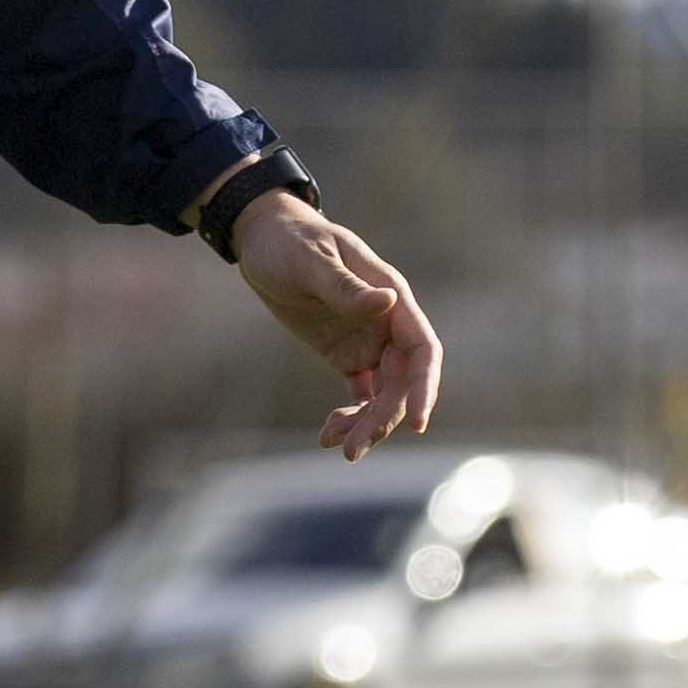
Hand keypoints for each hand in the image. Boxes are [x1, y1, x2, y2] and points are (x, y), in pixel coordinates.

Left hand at [235, 195, 442, 455]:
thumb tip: (388, 302)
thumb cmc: (288, 240)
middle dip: (382, 420)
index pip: (422, 349)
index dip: (425, 386)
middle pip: (401, 383)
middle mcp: (387, 322)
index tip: (417, 423)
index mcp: (390, 296)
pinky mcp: (347, 352)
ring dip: (365, 423)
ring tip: (333, 443)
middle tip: (351, 451)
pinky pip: (361, 393)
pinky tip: (328, 434)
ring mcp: (369, 339)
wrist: (262, 237)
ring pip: (383, 394)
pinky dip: (352, 416)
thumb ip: (345, 286)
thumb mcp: (310, 261)